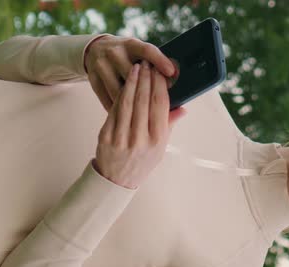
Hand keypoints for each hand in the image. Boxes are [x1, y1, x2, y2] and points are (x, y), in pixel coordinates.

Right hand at [84, 35, 177, 111]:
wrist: (95, 50)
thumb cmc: (126, 57)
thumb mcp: (139, 54)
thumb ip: (156, 65)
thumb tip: (175, 78)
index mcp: (131, 45)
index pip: (147, 50)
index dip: (160, 60)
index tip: (171, 72)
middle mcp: (115, 52)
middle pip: (132, 74)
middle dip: (147, 89)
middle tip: (159, 104)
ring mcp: (101, 65)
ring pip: (119, 91)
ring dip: (132, 105)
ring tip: (144, 117)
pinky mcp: (93, 78)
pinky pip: (107, 99)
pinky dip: (119, 109)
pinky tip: (128, 119)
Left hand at [93, 61, 186, 189]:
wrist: (116, 180)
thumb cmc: (143, 161)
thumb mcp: (160, 147)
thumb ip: (169, 125)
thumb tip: (183, 108)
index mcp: (157, 140)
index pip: (160, 106)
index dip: (160, 86)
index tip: (160, 72)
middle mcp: (141, 139)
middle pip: (144, 101)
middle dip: (146, 79)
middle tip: (147, 64)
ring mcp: (122, 138)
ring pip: (128, 102)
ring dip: (132, 82)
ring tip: (136, 68)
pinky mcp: (106, 137)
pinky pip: (113, 110)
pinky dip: (119, 95)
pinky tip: (123, 84)